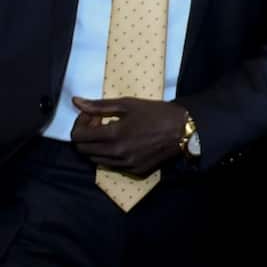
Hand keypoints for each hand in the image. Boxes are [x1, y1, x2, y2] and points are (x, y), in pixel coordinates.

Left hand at [69, 97, 187, 175]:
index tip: (91, 116)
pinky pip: (111, 166)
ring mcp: (125, 165)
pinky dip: (110, 155)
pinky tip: (122, 143)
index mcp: (113, 135)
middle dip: (85, 135)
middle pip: (83, 150)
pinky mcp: (134, 171)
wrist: (184, 130)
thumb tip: (76, 102)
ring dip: (96, 146)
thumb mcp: (128, 104)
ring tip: (110, 133)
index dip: (79, 124)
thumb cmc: (157, 113)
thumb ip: (100, 105)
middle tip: (99, 123)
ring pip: (95, 160)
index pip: (78, 136)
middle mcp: (116, 153)